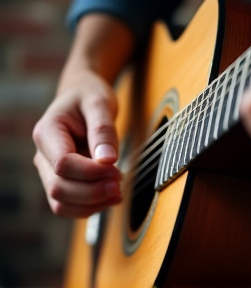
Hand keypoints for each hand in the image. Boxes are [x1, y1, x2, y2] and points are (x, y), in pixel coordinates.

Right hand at [32, 14, 133, 217]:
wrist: (82, 97)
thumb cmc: (89, 96)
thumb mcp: (99, 103)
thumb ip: (102, 130)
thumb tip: (108, 160)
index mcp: (48, 132)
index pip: (63, 164)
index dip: (91, 173)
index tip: (116, 170)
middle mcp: (43, 154)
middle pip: (59, 189)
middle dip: (92, 193)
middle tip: (119, 185)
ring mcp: (50, 170)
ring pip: (61, 203)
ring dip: (91, 204)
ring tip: (117, 193)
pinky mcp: (62, 179)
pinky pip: (69, 204)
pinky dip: (90, 206)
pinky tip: (109, 196)